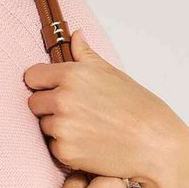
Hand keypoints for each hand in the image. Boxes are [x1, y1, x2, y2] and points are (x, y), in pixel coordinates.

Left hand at [23, 28, 188, 187]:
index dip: (42, 83)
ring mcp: (62, 127)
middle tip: (78, 112)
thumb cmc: (139, 108)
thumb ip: (86, 55)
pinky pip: (53, 147)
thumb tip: (75, 35)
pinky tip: (90, 144)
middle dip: (49, 107)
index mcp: (72, 75)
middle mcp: (62, 99)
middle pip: (34, 102)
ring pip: (44, 125)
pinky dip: (67, 148)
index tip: (53, 89)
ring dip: (58, 128)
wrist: (156, 145)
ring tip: (88, 128)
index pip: (32, 76)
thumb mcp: (112, 73)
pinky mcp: (65, 152)